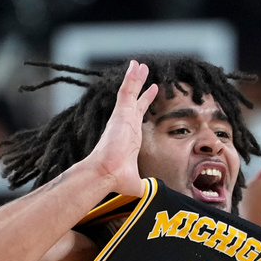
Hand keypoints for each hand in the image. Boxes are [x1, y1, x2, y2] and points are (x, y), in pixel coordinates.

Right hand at [87, 60, 159, 197]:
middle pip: (134, 100)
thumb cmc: (117, 180)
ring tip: (140, 64)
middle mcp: (125, 125)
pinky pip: (127, 90)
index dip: (144, 104)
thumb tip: (152, 196)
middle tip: (145, 73)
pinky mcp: (120, 113)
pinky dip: (131, 77)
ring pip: (130, 92)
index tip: (151, 94)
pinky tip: (136, 64)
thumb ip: (146, 187)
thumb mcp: (137, 183)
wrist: (107, 175)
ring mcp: (122, 117)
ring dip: (136, 77)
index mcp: (129, 137)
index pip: (137, 116)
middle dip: (140, 87)